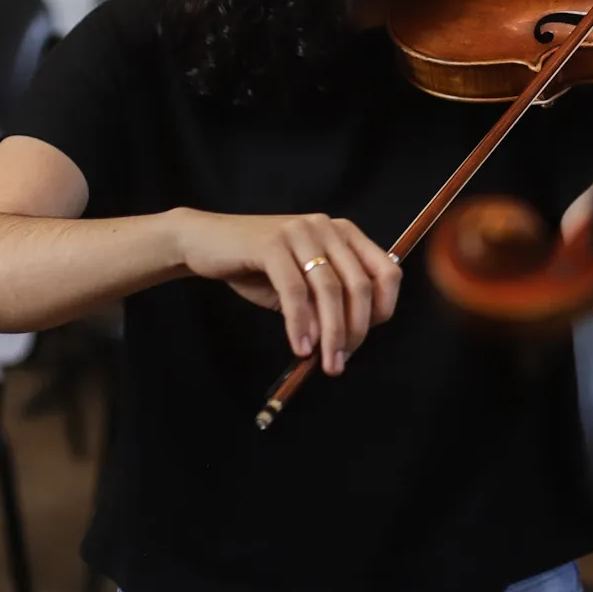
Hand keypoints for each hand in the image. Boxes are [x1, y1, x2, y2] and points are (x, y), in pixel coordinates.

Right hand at [170, 210, 401, 374]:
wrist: (205, 242)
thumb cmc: (259, 267)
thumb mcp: (302, 284)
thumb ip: (325, 304)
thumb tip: (346, 342)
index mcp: (346, 234)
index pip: (387, 271)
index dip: (383, 308)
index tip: (365, 339)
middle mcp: (329, 228)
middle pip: (359, 285)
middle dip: (354, 330)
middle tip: (340, 362)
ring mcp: (301, 232)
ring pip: (329, 290)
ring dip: (330, 334)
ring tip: (325, 363)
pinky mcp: (272, 244)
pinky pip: (294, 291)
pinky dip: (300, 324)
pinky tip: (300, 347)